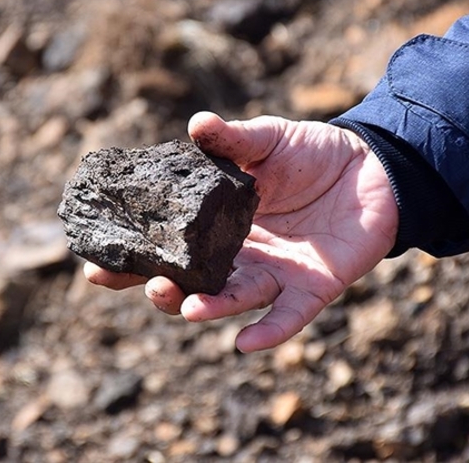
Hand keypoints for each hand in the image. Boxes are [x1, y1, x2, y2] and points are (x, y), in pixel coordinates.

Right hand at [85, 111, 398, 351]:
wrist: (374, 167)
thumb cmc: (313, 153)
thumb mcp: (268, 140)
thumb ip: (232, 140)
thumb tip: (196, 124)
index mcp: (219, 224)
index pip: (169, 247)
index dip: (134, 258)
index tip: (94, 267)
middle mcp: (241, 256)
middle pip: (193, 282)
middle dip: (164, 289)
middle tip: (142, 283)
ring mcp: (275, 274)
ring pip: (234, 299)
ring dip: (208, 307)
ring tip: (183, 306)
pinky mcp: (314, 287)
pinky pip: (289, 316)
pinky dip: (268, 331)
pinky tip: (245, 344)